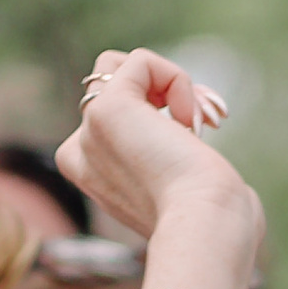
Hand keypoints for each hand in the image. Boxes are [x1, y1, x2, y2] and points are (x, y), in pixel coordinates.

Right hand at [58, 49, 265, 277]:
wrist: (206, 226)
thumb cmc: (208, 216)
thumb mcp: (175, 183)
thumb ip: (160, 154)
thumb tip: (177, 125)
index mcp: (88, 174)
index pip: (108, 116)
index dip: (152, 114)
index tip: (187, 142)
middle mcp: (79, 153)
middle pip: (110, 85)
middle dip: (159, 93)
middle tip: (196, 125)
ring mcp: (88, 131)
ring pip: (117, 66)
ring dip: (166, 82)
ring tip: (192, 119)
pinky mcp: (107, 109)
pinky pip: (141, 61)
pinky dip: (176, 78)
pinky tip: (189, 118)